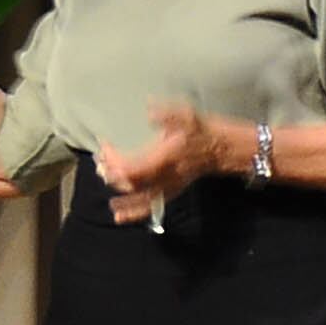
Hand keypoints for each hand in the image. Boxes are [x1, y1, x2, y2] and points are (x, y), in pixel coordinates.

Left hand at [94, 102, 233, 221]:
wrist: (226, 149)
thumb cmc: (206, 130)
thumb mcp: (188, 116)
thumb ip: (167, 114)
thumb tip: (148, 108)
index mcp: (166, 157)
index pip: (132, 165)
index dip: (114, 159)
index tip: (104, 145)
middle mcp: (165, 175)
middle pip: (131, 182)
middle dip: (111, 172)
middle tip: (99, 161)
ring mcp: (169, 185)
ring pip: (138, 196)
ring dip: (118, 194)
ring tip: (104, 188)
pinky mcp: (172, 190)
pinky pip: (150, 205)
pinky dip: (133, 212)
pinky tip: (118, 216)